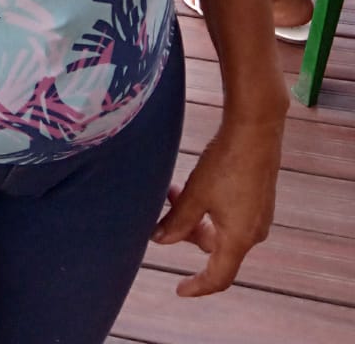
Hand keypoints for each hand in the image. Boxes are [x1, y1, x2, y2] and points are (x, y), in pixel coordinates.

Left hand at [152, 116, 282, 296]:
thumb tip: (160, 240)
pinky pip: (231, 215)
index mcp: (239, 239)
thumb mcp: (195, 194)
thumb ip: (178, 221)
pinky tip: (194, 184)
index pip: (219, 277)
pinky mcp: (259, 199)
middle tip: (166, 207)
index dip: (198, 286)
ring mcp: (259, 216)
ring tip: (175, 190)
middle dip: (187, 232)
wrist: (255, 130)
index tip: (179, 289)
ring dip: (196, 215)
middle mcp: (253, 233)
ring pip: (220, 228)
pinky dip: (209, 207)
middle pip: (215, 247)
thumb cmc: (225, 163)